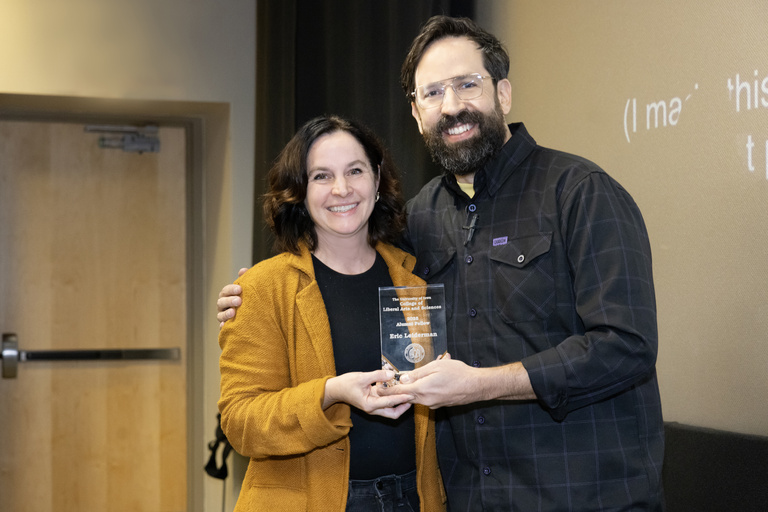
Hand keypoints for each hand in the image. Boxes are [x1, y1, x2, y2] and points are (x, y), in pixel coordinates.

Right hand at [217, 268, 247, 327]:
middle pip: (221, 302)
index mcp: (227, 296)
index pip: (225, 290)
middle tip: (239, 300)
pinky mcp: (226, 327)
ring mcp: (223, 317)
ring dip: (226, 313)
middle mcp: (223, 306)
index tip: (240, 289)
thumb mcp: (248, 290)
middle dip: (229, 301)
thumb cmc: (249, 299)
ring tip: (234, 312)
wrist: (255, 317)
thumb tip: (242, 270)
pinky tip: (226, 325)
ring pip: (220, 315)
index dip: (231, 289)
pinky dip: (223, 326)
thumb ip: (245, 280)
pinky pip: (222, 328)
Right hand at [324, 370, 412, 419]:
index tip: (410, 395)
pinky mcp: (373, 402)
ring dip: (399, 404)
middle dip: (403, 407)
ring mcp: (373, 406)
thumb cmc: (346, 384)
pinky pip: (386, 403)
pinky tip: (398, 390)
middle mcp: (372, 408)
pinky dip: (393, 399)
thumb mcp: (362, 377)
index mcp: (369, 404)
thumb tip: (392, 373)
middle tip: (412, 398)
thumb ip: (377, 375)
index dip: (400, 398)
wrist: (336, 389)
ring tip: (408, 394)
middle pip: (392, 413)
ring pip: (390, 410)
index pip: (389, 402)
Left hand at [379, 354, 535, 406]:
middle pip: (406, 396)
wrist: (476, 386)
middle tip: (386, 384)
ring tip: (413, 377)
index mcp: (422, 390)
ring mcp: (433, 404)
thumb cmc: (458, 373)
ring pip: (416, 396)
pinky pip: (426, 397)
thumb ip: (417, 374)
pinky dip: (423, 390)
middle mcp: (426, 400)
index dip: (387, 390)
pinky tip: (430, 379)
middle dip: (396, 390)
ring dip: (412, 388)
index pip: (399, 392)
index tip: (377, 388)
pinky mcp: (439, 404)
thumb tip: (403, 379)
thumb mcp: (435, 366)